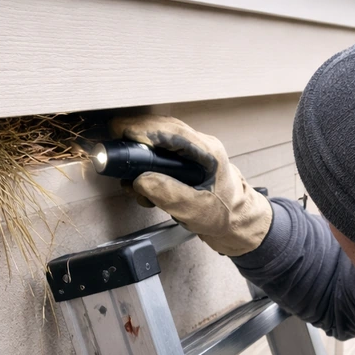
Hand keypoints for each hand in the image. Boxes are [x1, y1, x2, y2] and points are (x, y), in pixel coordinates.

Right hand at [111, 115, 272, 256]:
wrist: (239, 226)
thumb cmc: (226, 216)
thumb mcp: (196, 209)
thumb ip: (169, 193)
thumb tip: (140, 180)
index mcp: (206, 151)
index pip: (170, 130)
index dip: (143, 130)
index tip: (121, 134)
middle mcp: (198, 146)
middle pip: (160, 128)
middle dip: (135, 138)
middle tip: (115, 152)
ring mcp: (191, 154)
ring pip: (157, 140)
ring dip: (139, 156)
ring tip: (132, 180)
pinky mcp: (183, 164)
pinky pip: (158, 155)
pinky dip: (145, 169)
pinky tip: (143, 188)